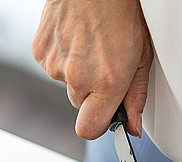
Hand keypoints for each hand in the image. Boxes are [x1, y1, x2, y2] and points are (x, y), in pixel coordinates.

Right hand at [32, 0, 152, 138]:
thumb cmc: (121, 10)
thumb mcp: (142, 54)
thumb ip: (136, 95)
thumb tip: (133, 126)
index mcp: (108, 81)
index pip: (90, 130)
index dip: (98, 124)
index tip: (106, 117)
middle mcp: (78, 77)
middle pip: (80, 105)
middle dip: (92, 91)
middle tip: (104, 63)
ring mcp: (55, 65)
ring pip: (67, 84)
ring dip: (77, 71)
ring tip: (90, 43)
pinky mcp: (40, 53)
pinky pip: (53, 67)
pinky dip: (63, 57)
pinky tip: (75, 37)